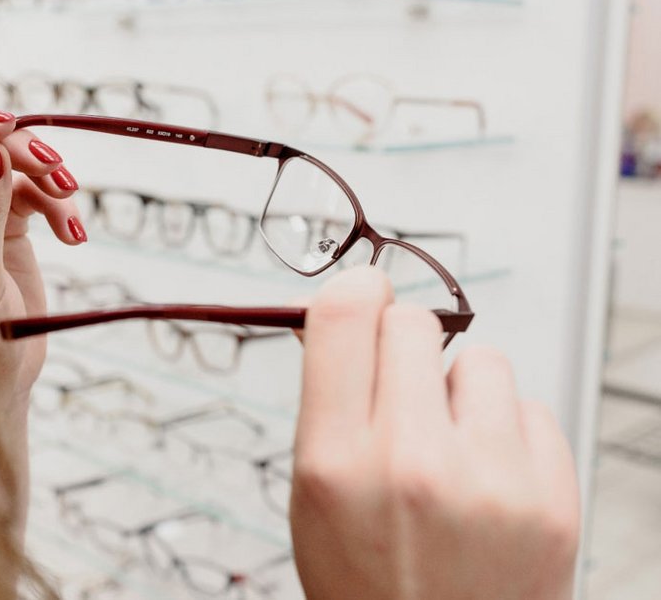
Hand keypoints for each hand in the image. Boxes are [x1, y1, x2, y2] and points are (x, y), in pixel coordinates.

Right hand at [290, 267, 579, 599]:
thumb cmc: (364, 580)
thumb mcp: (311, 494)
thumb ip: (327, 400)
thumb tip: (348, 313)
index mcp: (334, 461)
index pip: (347, 314)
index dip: (357, 293)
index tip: (366, 300)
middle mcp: (412, 464)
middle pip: (414, 322)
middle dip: (403, 345)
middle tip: (401, 391)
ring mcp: (490, 483)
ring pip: (483, 360)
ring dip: (461, 391)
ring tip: (450, 448)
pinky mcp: (551, 501)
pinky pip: (531, 410)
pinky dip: (506, 433)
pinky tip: (487, 480)